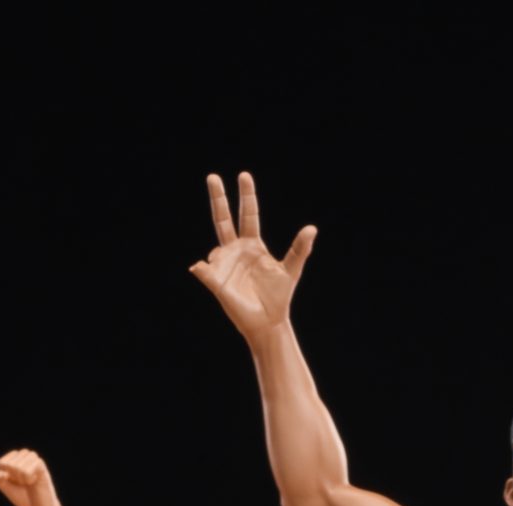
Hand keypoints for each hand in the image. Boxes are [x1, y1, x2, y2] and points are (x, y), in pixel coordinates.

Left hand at [0, 448, 56, 505]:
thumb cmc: (23, 497)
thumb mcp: (5, 487)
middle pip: (8, 464)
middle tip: (24, 483)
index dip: (5, 476)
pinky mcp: (40, 464)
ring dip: (21, 478)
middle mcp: (24, 455)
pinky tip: (35, 480)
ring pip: (17, 466)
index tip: (15, 482)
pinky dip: (28, 479)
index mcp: (14, 459)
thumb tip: (2, 473)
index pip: (1, 463)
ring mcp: (33, 459)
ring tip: (30, 482)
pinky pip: (26, 470)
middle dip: (14, 477)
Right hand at [189, 171, 315, 338]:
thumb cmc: (279, 296)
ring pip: (215, 250)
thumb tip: (312, 228)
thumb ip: (300, 249)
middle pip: (223, 219)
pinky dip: (202, 269)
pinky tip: (201, 268)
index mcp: (253, 244)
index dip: (246, 195)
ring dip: (219, 257)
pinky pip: (205, 271)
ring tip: (236, 276)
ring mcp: (224, 264)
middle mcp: (236, 250)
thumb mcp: (292, 269)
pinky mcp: (216, 281)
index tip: (243, 175)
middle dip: (219, 198)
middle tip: (212, 176)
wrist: (267, 322)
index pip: (248, 214)